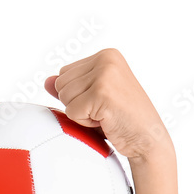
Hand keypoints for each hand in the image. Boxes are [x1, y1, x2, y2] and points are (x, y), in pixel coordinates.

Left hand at [44, 48, 171, 162]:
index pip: (63, 75)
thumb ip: (71, 88)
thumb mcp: (92, 99)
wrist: (147, 138)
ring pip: (64, 97)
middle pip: (61, 85)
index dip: (76, 95)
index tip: (100, 101)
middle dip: (76, 104)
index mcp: (106, 55)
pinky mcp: (102, 92)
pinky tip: (105, 120)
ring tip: (104, 114)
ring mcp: (105, 73)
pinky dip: (84, 122)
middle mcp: (106, 58)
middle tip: (102, 110)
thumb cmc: (120, 119)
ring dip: (80, 114)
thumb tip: (46, 81)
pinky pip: (71, 111)